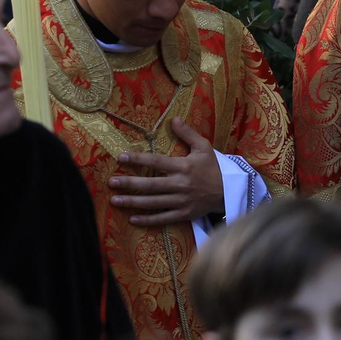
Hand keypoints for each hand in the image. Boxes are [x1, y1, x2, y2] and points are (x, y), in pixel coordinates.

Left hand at [108, 120, 223, 226]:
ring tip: (115, 200)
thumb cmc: (213, 167)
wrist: (229, 191)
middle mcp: (180, 184)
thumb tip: (173, 119)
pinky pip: (163, 218)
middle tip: (111, 182)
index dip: (138, 159)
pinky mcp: (184, 214)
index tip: (121, 157)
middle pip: (151, 184)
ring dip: (133, 201)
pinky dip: (148, 220)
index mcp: (183, 166)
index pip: (156, 161)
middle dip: (129, 183)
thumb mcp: (203, 147)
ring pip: (153, 202)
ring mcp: (181, 201)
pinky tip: (133, 218)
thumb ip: (187, 133)